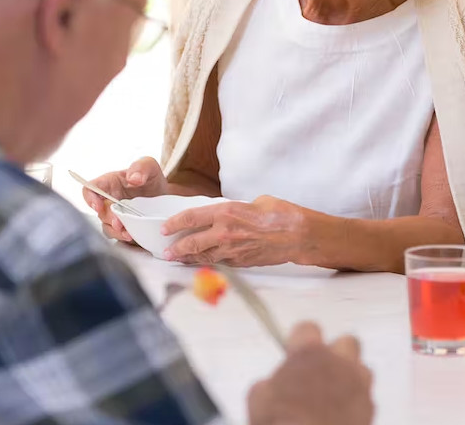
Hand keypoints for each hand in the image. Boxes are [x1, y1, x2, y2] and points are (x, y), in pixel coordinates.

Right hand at [84, 157, 168, 242]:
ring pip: (107, 226)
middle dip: (108, 218)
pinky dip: (123, 237)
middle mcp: (108, 200)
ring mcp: (114, 215)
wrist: (164, 196)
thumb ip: (141, 167)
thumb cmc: (151, 178)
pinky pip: (118, 235)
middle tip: (119, 222)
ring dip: (116, 231)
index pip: (90, 189)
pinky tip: (133, 237)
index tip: (97, 206)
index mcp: (109, 183)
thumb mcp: (150, 166)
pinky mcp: (122, 227)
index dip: (90, 198)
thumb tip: (133, 178)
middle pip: (99, 211)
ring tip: (128, 233)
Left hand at [162, 196, 306, 265]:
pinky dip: (208, 262)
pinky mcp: (241, 262)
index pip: (190, 218)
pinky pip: (219, 262)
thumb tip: (231, 214)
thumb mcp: (256, 202)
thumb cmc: (283, 214)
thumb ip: (237, 209)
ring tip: (178, 259)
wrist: (299, 235)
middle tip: (167, 251)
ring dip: (188, 259)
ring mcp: (232, 250)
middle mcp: (225, 233)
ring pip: (202, 256)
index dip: (174, 224)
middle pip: (191, 243)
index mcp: (226, 213)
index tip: (165, 228)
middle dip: (176, 248)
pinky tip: (203, 262)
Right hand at [248, 322, 373, 424]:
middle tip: (319, 371)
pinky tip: (340, 414)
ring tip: (332, 396)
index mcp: (310, 354)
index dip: (300, 339)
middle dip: (335, 353)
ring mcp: (358, 383)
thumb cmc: (285, 422)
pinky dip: (355, 402)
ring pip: (360, 369)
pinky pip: (365, 396)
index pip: (307, 329)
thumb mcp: (260, 400)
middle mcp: (339, 362)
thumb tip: (270, 387)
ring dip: (348, 378)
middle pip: (345, 342)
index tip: (295, 348)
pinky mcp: (370, 405)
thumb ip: (269, 384)